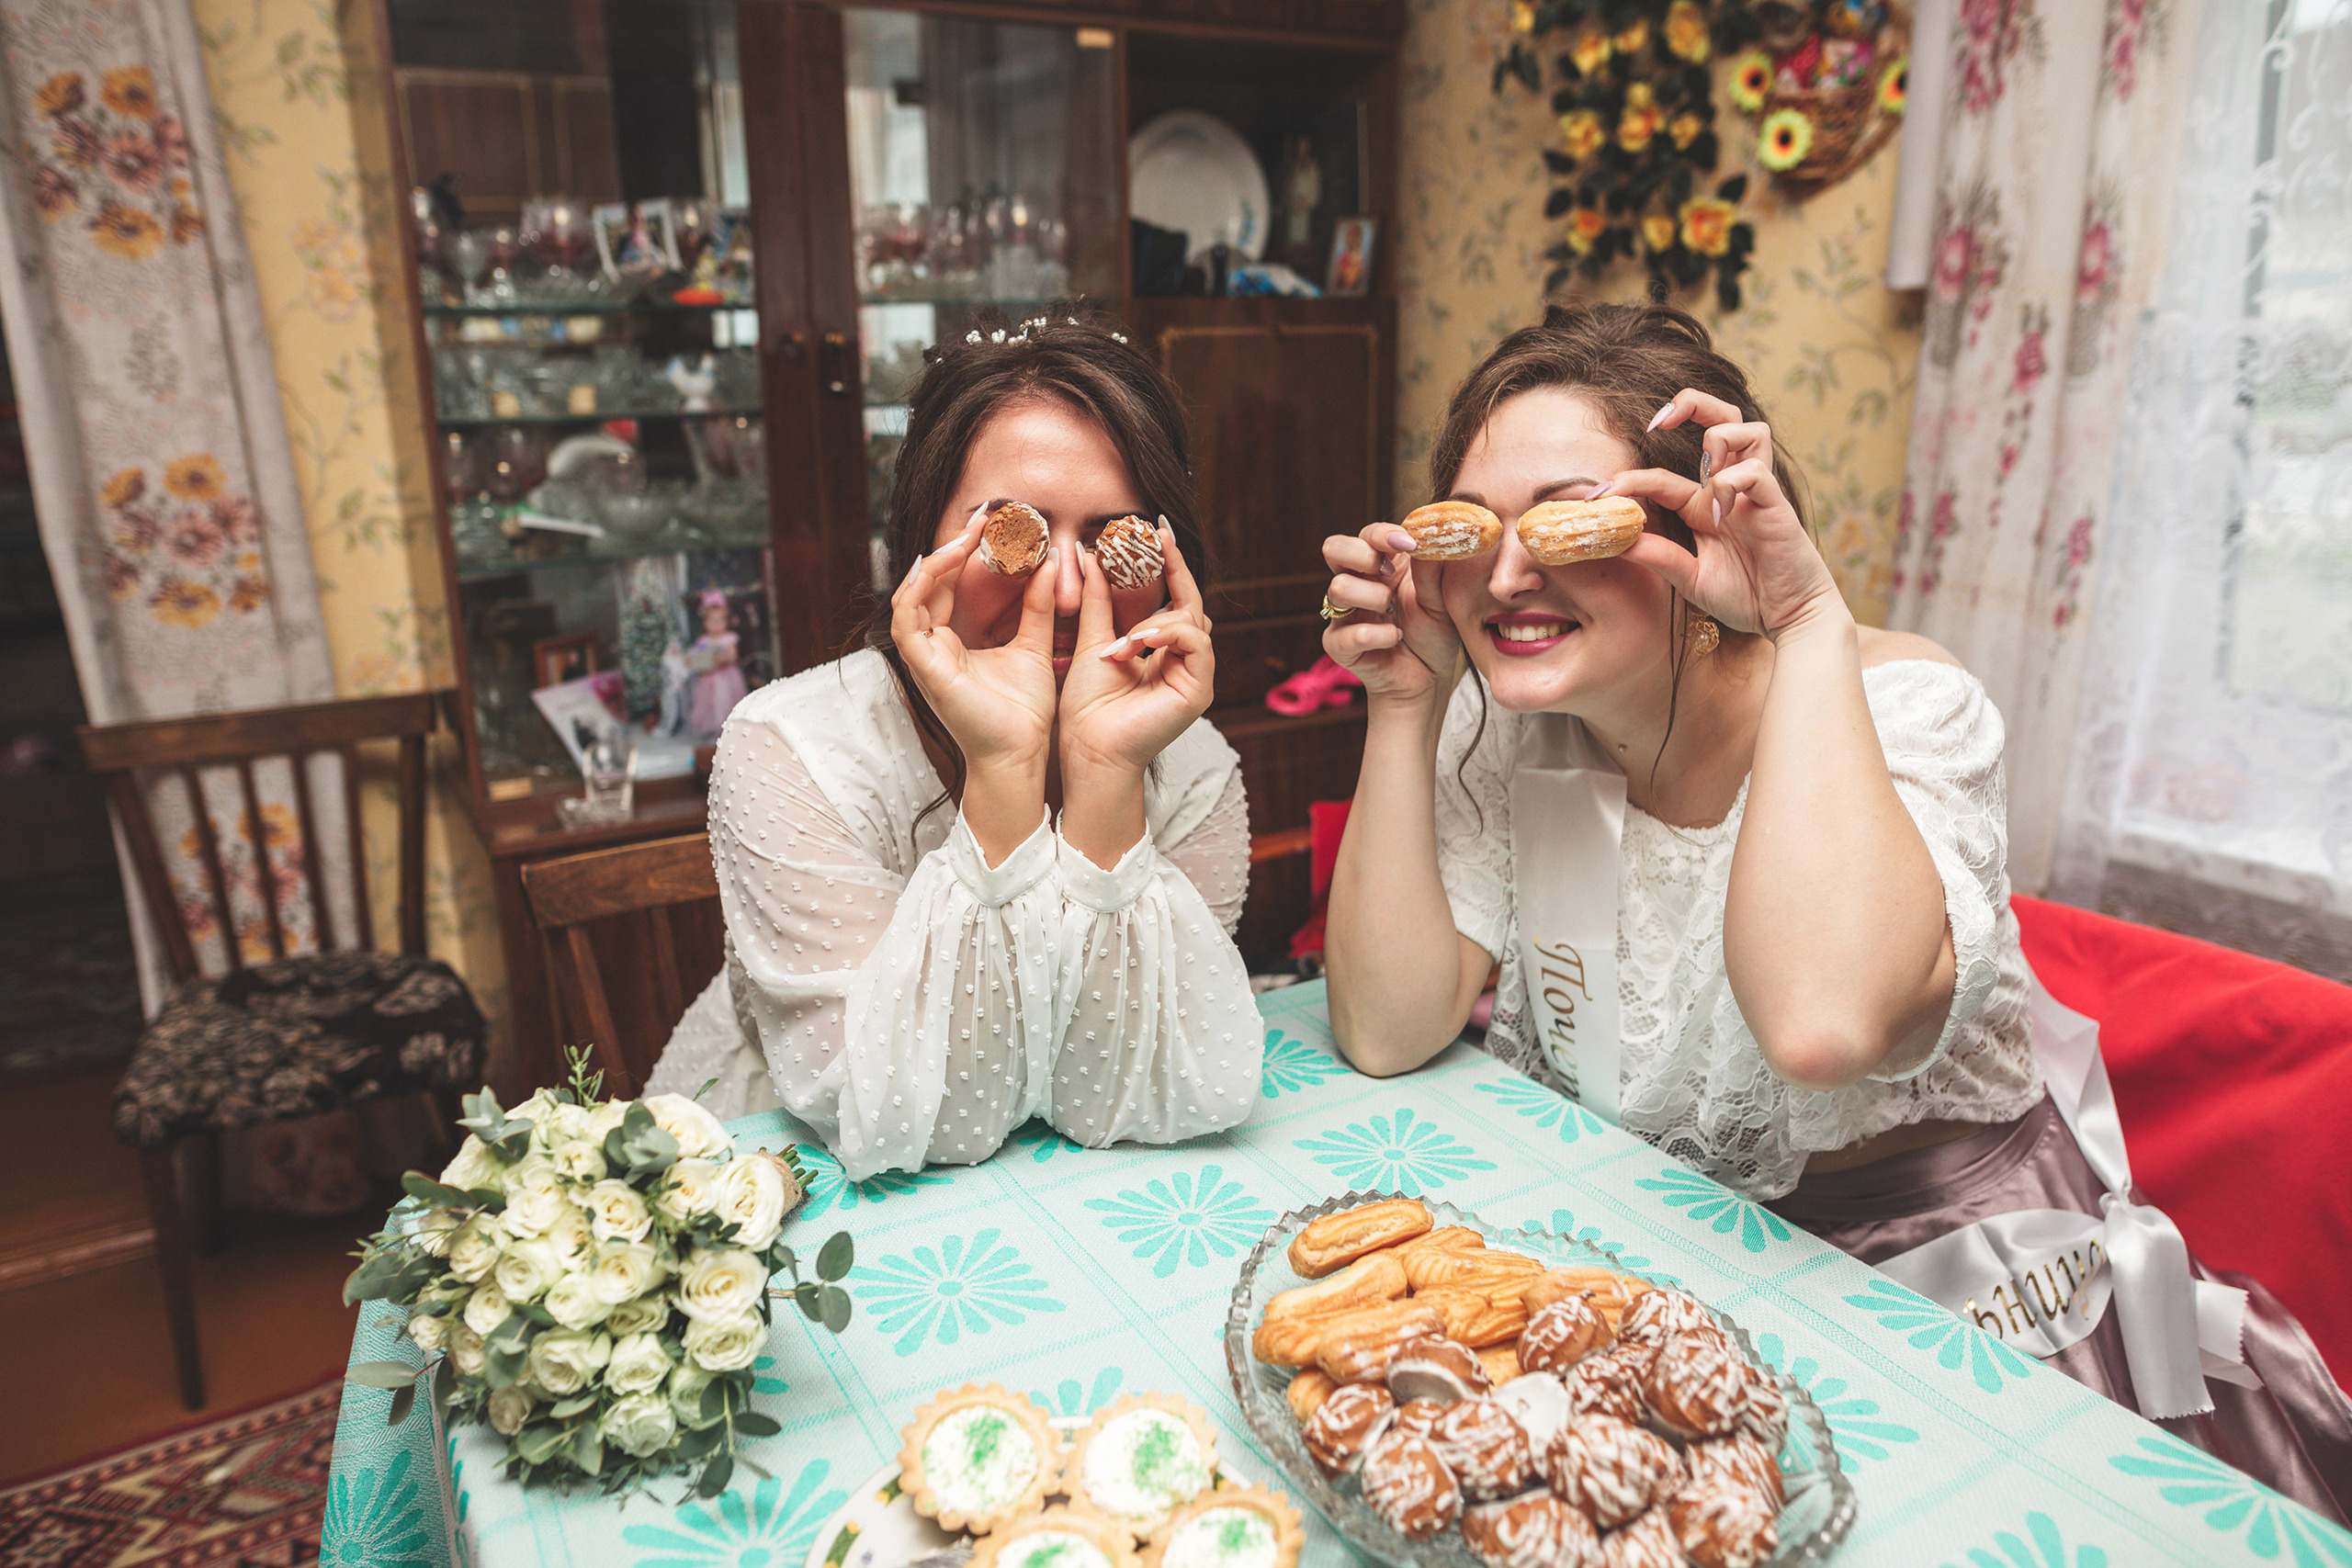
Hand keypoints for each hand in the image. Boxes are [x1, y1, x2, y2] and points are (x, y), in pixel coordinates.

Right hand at [889, 506, 1058, 771]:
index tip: (990, 523)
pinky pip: (906, 621)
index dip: (962, 553)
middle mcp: (933, 648)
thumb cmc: (1024, 714)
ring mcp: (924, 659)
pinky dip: (917, 591)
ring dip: (934, 564)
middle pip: (927, 586)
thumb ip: (1037, 607)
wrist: (1022, 756)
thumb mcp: (1034, 646)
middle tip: (981, 517)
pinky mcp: (924, 669)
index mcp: (952, 643)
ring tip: (964, 538)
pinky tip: (938, 566)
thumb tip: (1049, 563)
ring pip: (909, 598)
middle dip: (950, 548)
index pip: (946, 587)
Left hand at [1057, 525, 1214, 776]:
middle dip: (1175, 570)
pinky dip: (1166, 635)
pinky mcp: (1199, 690)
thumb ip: (1099, 603)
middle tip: (1157, 537)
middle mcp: (1185, 662)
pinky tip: (1137, 644)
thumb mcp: (1093, 642)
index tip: (1156, 531)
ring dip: (1156, 620)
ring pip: (1194, 619)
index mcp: (1163, 652)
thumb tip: (1091, 557)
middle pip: (1191, 603)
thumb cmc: (1088, 709)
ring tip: (1123, 641)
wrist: (1088, 752)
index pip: (1173, 599)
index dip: (1168, 565)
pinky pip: (1195, 642)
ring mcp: (1196, 676)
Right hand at [1319, 523, 1460, 702]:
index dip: (1382, 534)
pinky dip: (1378, 635)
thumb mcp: (1441, 598)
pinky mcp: (1338, 645)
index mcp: (1381, 565)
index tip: (1409, 543)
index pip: (1366, 535)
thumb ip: (1432, 568)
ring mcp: (1344, 614)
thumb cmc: (1433, 633)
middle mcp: (1357, 584)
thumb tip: (1431, 533)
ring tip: (1395, 613)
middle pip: (1333, 548)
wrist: (1429, 678)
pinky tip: (1396, 639)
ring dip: (1373, 597)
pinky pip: (1346, 633)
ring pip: (1338, 588)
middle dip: (1362, 555)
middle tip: (1388, 573)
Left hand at [1604, 390, 1844, 639]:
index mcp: (1705, 506)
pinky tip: (1720, 514)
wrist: (1789, 618)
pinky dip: (1732, 482)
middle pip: (1722, 420)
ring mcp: (1756, 495)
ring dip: (1719, 438)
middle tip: (1658, 420)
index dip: (1628, 481)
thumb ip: (1660, 557)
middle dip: (1692, 404)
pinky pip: (1756, 472)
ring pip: (1748, 430)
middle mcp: (1730, 492)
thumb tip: (1618, 542)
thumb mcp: (1691, 579)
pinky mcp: (1777, 507)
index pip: (1661, 478)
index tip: (1596, 497)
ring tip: (1705, 474)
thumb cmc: (1747, 596)